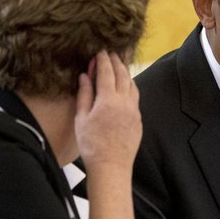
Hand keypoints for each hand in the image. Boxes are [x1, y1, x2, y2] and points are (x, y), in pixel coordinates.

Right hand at [75, 50, 141, 173]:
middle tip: (111, 53)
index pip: (106, 72)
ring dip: (125, 72)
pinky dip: (130, 86)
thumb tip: (85, 76)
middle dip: (116, 61)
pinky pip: (135, 97)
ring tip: (119, 65)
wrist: (111, 166)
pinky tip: (126, 86)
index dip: (103, 59)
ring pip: (132, 84)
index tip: (100, 51)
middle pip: (122, 74)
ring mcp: (134, 110)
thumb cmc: (92, 146)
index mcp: (108, 100)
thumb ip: (84, 94)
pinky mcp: (138, 119)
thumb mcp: (81, 119)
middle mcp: (124, 102)